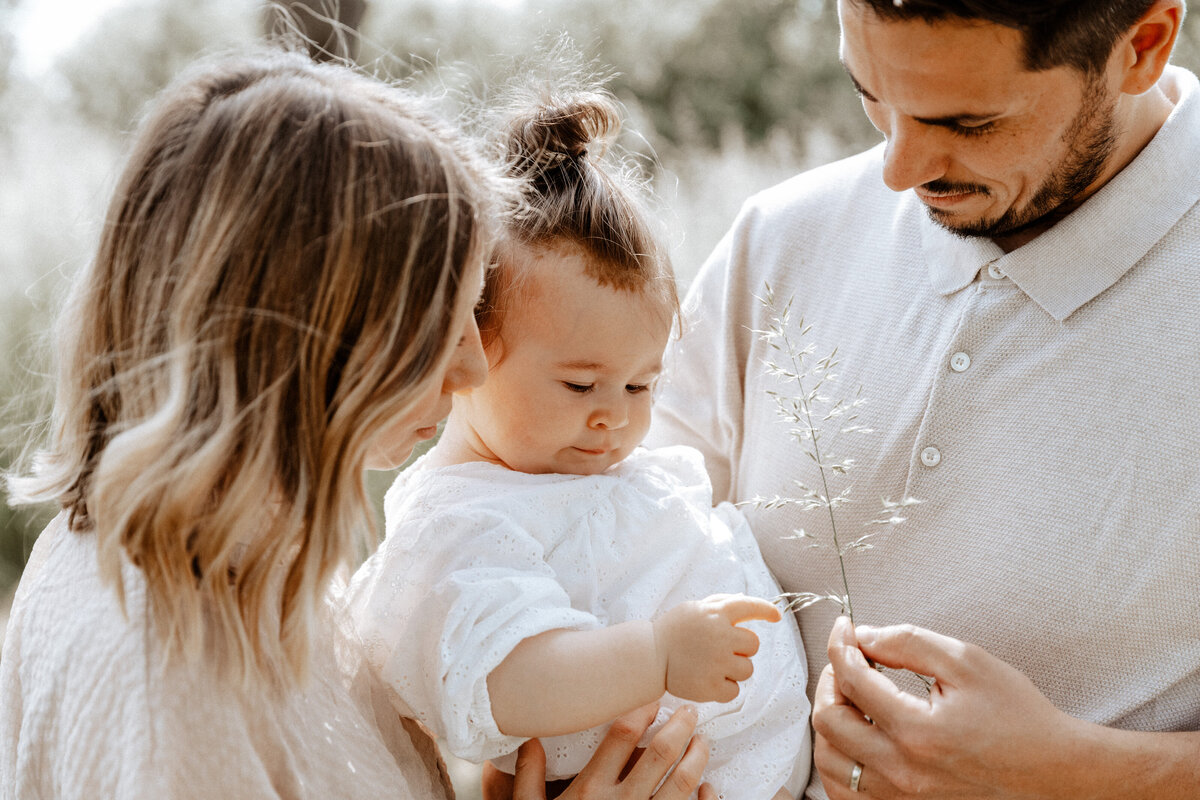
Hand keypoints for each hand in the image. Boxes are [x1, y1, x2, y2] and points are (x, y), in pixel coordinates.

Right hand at [482, 704, 715, 799]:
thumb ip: (528, 777)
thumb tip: (529, 741)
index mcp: (590, 789)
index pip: (622, 735)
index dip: (642, 709)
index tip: (653, 696)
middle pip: (661, 753)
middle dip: (680, 726)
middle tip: (690, 711)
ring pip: (682, 783)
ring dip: (697, 758)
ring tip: (702, 742)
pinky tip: (708, 787)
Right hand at [654, 593, 780, 702]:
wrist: (650, 656)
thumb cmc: (673, 631)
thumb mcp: (695, 608)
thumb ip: (720, 603)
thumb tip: (745, 600)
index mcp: (716, 614)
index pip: (749, 607)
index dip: (766, 610)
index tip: (776, 616)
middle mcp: (720, 636)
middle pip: (753, 645)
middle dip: (742, 648)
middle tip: (721, 650)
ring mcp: (717, 663)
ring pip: (747, 670)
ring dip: (734, 669)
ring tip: (712, 666)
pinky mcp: (711, 686)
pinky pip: (734, 690)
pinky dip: (724, 688)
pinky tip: (708, 680)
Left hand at [812, 617, 1081, 798]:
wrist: (1054, 772)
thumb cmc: (1018, 716)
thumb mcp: (968, 662)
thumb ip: (908, 643)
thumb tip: (861, 636)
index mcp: (918, 731)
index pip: (851, 680)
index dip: (841, 645)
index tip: (845, 629)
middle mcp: (903, 772)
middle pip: (829, 721)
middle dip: (830, 680)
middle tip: (847, 660)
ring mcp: (900, 799)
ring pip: (829, 761)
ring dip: (830, 720)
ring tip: (850, 696)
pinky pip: (845, 792)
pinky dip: (839, 760)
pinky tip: (856, 735)